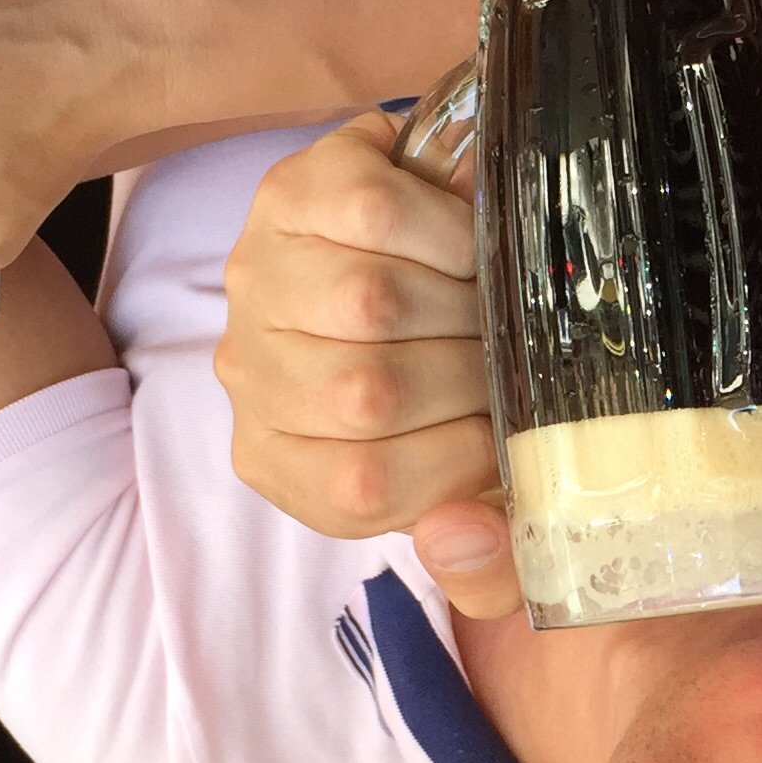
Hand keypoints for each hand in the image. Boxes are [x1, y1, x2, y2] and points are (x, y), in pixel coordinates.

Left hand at [218, 115, 523, 612]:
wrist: (432, 251)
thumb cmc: (453, 385)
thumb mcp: (476, 499)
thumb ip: (487, 568)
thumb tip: (458, 537)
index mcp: (286, 468)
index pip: (365, 487)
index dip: (463, 455)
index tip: (507, 424)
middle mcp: (253, 377)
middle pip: (371, 391)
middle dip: (472, 370)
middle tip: (508, 353)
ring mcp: (259, 281)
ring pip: (374, 302)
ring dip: (462, 300)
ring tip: (487, 299)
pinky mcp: (287, 194)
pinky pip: (375, 213)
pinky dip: (444, 229)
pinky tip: (462, 242)